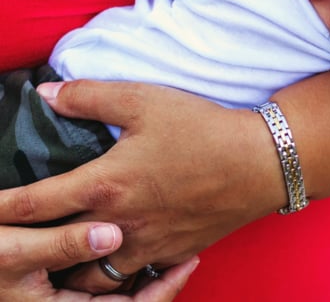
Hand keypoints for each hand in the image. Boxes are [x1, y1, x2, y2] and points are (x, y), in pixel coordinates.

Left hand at [0, 80, 283, 293]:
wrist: (259, 162)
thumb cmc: (202, 129)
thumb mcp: (145, 99)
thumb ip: (90, 96)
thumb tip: (46, 94)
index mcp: (106, 185)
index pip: (35, 205)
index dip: (1, 208)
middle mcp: (119, 224)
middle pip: (55, 255)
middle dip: (28, 252)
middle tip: (18, 243)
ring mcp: (147, 245)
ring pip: (91, 278)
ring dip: (70, 270)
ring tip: (64, 257)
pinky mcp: (172, 252)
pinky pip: (132, 279)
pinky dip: (115, 275)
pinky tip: (117, 256)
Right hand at [0, 221, 196, 300]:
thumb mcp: (15, 251)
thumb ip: (62, 245)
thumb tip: (113, 236)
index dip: (164, 290)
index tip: (188, 264)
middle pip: (131, 300)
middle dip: (162, 279)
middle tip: (188, 249)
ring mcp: (69, 295)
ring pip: (119, 289)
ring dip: (143, 269)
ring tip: (169, 242)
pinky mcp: (65, 282)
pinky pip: (103, 278)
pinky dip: (123, 262)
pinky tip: (134, 240)